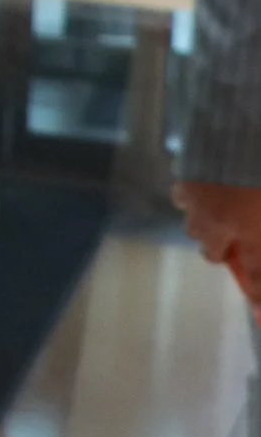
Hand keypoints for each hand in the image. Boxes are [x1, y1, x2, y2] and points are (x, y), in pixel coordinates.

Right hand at [179, 179, 260, 311]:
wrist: (243, 123)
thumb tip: (260, 227)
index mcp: (254, 233)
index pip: (256, 279)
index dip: (258, 299)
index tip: (259, 313)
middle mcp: (222, 226)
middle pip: (213, 254)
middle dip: (225, 248)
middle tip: (238, 234)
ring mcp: (199, 204)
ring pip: (196, 227)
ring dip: (208, 222)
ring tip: (222, 204)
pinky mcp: (185, 181)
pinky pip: (184, 197)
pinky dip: (193, 196)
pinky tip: (206, 183)